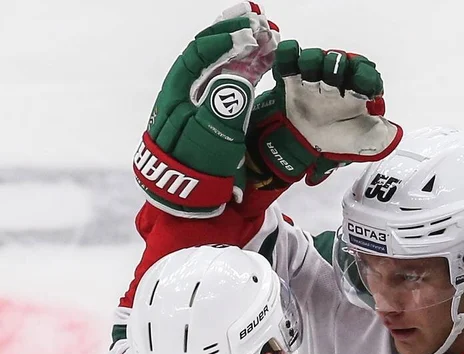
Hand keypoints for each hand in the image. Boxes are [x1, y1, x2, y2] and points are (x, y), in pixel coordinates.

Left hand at [133, 2, 278, 217]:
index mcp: (178, 96)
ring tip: (269, 34)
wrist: (191, 206)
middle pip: (211, 54)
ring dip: (247, 47)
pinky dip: (252, 67)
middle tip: (261, 21)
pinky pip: (236, 83)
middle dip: (236, 34)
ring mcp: (207, 104)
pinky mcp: (223, 116)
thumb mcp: (206, 144)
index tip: (250, 34)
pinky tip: (267, 58)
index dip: (224, 41)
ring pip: (225, 65)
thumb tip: (236, 78)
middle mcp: (190, 94)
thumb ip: (222, 110)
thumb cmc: (194, 174)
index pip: (198, 56)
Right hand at [245, 40, 401, 189]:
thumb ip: (382, 136)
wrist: (306, 148)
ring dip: (314, 63)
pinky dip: (289, 57)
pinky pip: (289, 59)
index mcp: (356, 92)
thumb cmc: (338, 142)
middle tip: (335, 82)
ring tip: (312, 80)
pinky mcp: (291, 79)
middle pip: (339, 60)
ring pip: (315, 58)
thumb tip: (394, 130)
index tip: (364, 90)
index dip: (366, 77)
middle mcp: (336, 81)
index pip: (365, 73)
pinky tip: (293, 70)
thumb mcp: (366, 143)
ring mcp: (313, 78)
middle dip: (339, 67)